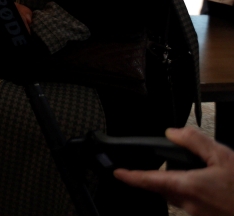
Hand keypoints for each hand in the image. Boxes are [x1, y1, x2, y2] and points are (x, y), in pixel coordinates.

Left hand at [115, 127, 233, 215]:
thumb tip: (172, 132)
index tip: (117, 173)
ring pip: (177, 198)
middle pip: (162, 189)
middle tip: (150, 169)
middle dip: (155, 178)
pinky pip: (192, 205)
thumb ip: (195, 142)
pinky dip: (193, 193)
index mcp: (188, 186)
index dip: (131, 177)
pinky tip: (210, 186)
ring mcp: (199, 215)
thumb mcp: (224, 157)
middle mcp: (189, 204)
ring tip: (192, 174)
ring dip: (176, 185)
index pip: (150, 181)